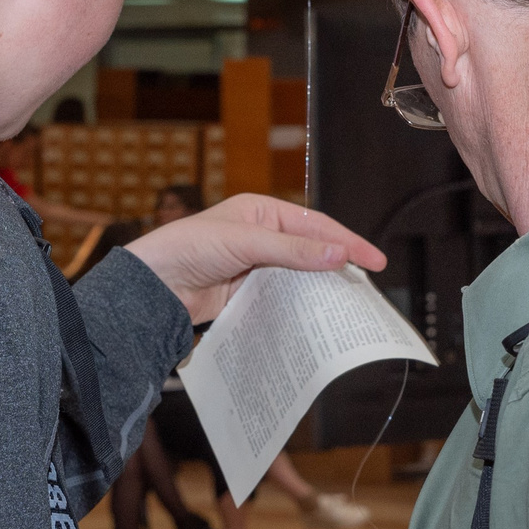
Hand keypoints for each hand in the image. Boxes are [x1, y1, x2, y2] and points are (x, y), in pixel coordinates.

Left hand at [126, 195, 385, 323]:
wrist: (153, 285)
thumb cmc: (188, 247)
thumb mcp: (246, 242)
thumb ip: (293, 250)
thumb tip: (338, 254)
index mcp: (262, 212)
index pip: (316, 225)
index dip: (348, 242)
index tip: (374, 261)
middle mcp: (261, 236)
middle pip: (311, 251)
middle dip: (339, 266)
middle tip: (369, 286)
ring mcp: (255, 266)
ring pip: (299, 277)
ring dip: (320, 289)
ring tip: (348, 304)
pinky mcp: (247, 292)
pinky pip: (281, 298)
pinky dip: (297, 306)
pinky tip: (313, 317)